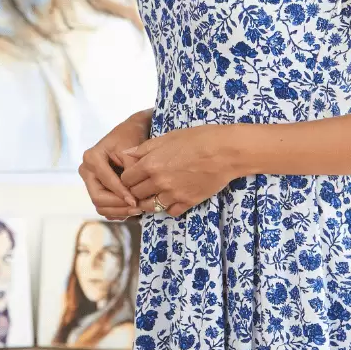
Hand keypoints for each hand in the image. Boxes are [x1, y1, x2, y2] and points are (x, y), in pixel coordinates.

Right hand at [79, 111, 151, 219]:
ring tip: (137, 210)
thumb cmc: (131, 137)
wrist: (129, 132)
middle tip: (137, 208)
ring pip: (100, 206)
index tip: (136, 203)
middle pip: (98, 198)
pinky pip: (103, 207)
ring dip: (118, 211)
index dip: (121, 195)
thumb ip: (131, 173)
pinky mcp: (96, 188)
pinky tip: (131, 210)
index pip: (106, 183)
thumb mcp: (132, 152)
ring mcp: (89, 181)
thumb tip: (133, 198)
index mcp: (91, 158)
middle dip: (119, 206)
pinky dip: (117, 211)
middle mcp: (86, 170)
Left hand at [119, 125, 241, 217]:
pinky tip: (171, 198)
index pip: (126, 179)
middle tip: (142, 185)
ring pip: (149, 207)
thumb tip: (126, 154)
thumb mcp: (167, 138)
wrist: (225, 151)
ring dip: (148, 201)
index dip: (127, 177)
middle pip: (135, 194)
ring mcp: (172, 194)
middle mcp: (158, 182)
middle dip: (135, 190)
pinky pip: (170, 211)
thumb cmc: (197, 139)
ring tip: (152, 195)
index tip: (133, 175)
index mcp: (150, 164)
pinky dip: (168, 207)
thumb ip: (144, 148)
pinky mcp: (187, 202)